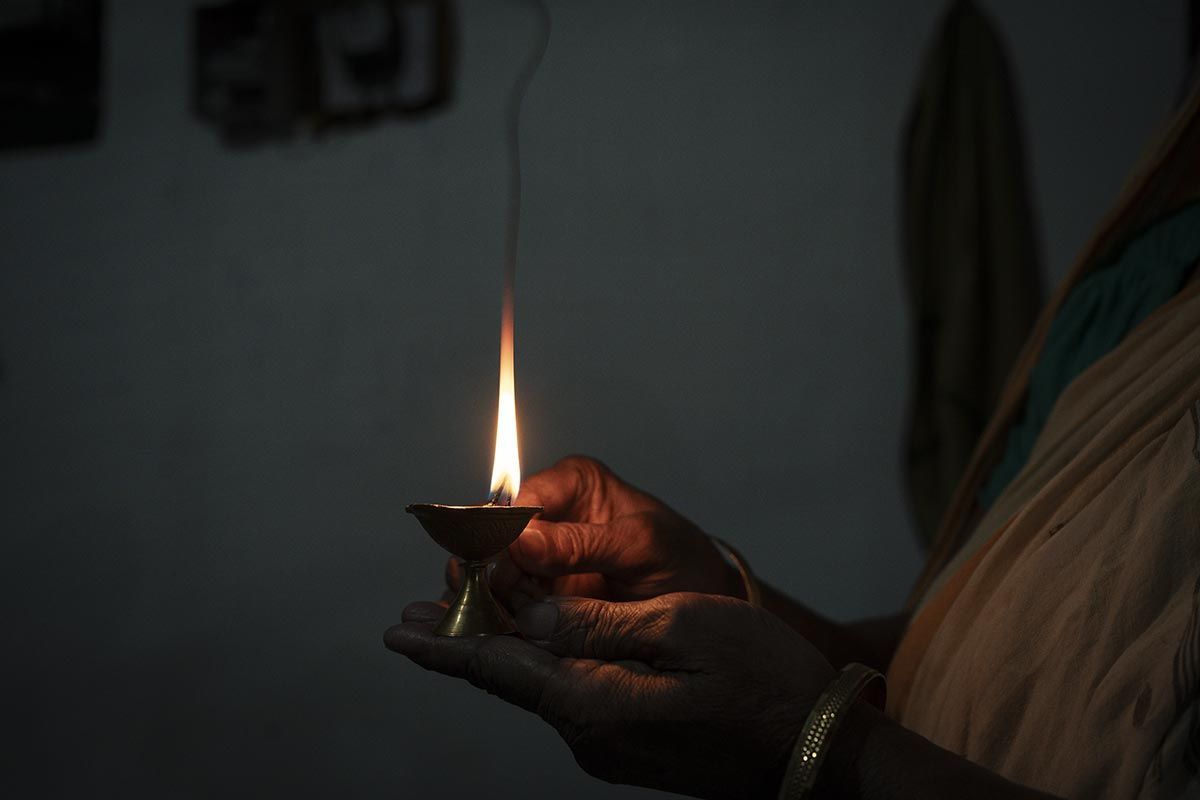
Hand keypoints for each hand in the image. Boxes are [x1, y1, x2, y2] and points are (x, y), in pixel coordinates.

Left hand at [387, 592, 834, 799]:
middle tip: (410, 614)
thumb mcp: (681, 629)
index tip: (395, 632)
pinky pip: (569, 696)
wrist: (817, 750)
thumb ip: (595, 624)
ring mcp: (609, 744)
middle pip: (509, 678)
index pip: (498, 669)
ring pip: (538, 686)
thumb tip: (528, 618)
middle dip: (462, 640)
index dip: (444, 645)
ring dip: (502, 647)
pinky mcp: (629, 741)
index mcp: (592, 704)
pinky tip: (536, 637)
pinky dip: (541, 661)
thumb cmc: (761, 679)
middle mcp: (588, 734)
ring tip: (465, 611)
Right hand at [445, 456, 742, 603]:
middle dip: (487, 573)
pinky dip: (493, 622)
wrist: (703, 607)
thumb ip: (582, 543)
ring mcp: (536, 562)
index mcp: (570, 483)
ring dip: (483, 601)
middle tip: (490, 604)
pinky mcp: (534, 600)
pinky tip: (489, 637)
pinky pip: (500, 607)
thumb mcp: (642, 547)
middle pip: (492, 540)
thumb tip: (522, 538)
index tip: (500, 571)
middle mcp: (545, 517)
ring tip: (484, 623)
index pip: (516, 503)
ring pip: (487, 576)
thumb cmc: (681, 562)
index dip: (501, 536)